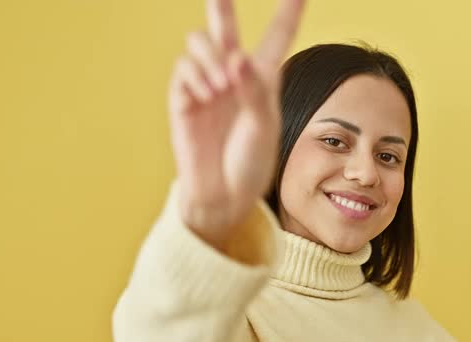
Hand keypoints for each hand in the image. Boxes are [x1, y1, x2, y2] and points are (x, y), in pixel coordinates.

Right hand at [167, 0, 305, 247]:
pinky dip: (196, 76)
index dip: (287, 12)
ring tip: (221, 86)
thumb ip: (254, 90)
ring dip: (210, 57)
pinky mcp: (183, 97)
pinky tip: (207, 95)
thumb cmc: (250, 163)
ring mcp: (206, 84)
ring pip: (199, 43)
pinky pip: (183, 68)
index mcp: (263, 80)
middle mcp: (233, 76)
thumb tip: (237, 57)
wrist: (223, 194)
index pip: (276, 37)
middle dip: (220, 7)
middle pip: (225, 28)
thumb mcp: (264, 126)